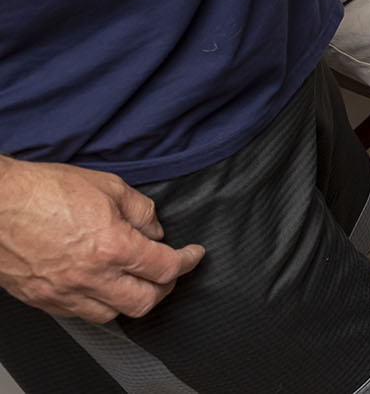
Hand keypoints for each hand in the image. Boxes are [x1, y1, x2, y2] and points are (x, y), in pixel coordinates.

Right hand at [0, 158, 203, 321]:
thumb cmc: (43, 191)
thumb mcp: (108, 186)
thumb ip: (140, 211)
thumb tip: (155, 230)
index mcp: (112, 247)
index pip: (165, 267)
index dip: (187, 261)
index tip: (193, 254)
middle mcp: (91, 277)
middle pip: (144, 301)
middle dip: (165, 287)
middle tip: (168, 271)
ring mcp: (64, 293)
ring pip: (111, 314)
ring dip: (130, 300)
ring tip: (135, 280)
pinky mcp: (43, 299)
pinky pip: (79, 313)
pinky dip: (98, 303)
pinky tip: (101, 286)